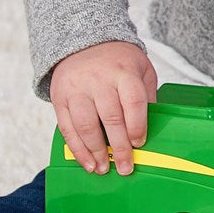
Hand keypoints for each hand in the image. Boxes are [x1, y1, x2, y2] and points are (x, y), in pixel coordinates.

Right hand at [49, 41, 157, 176]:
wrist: (85, 43)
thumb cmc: (119, 62)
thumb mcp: (141, 70)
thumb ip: (147, 96)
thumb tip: (153, 127)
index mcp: (124, 72)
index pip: (133, 101)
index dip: (137, 125)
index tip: (140, 143)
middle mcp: (99, 80)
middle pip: (111, 118)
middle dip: (119, 147)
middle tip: (126, 167)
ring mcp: (77, 90)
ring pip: (86, 126)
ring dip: (96, 152)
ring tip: (105, 169)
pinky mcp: (60, 99)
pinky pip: (67, 128)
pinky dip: (77, 149)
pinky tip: (87, 162)